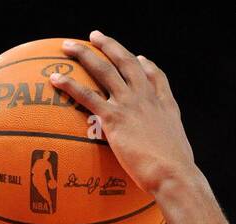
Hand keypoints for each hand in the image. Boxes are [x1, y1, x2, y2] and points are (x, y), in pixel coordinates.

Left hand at [48, 31, 196, 197]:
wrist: (172, 174)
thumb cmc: (176, 175)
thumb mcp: (180, 155)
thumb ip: (172, 151)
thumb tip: (172, 168)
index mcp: (164, 106)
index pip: (156, 77)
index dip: (146, 65)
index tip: (140, 58)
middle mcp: (146, 98)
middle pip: (126, 62)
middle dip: (110, 46)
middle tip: (95, 36)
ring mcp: (129, 104)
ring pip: (104, 70)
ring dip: (84, 54)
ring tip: (68, 47)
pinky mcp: (114, 118)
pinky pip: (87, 95)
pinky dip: (70, 84)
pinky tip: (55, 79)